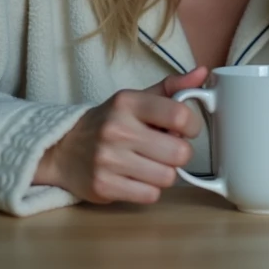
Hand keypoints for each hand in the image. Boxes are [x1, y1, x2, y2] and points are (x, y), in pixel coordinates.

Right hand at [33, 67, 208, 203]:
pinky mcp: (103, 186)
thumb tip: (203, 73)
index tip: (186, 129)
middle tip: (167, 150)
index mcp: (128, 102)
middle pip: (179, 153)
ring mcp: (108, 159)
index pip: (180, 115)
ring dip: (165, 173)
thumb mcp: (137, 99)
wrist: (65, 149)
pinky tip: (137, 178)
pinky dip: (149, 190)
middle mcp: (117, 129)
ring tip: (150, 164)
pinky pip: (150, 196)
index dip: (193, 126)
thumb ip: (172, 87)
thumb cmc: (111, 122)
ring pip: (167, 177)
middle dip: (179, 154)